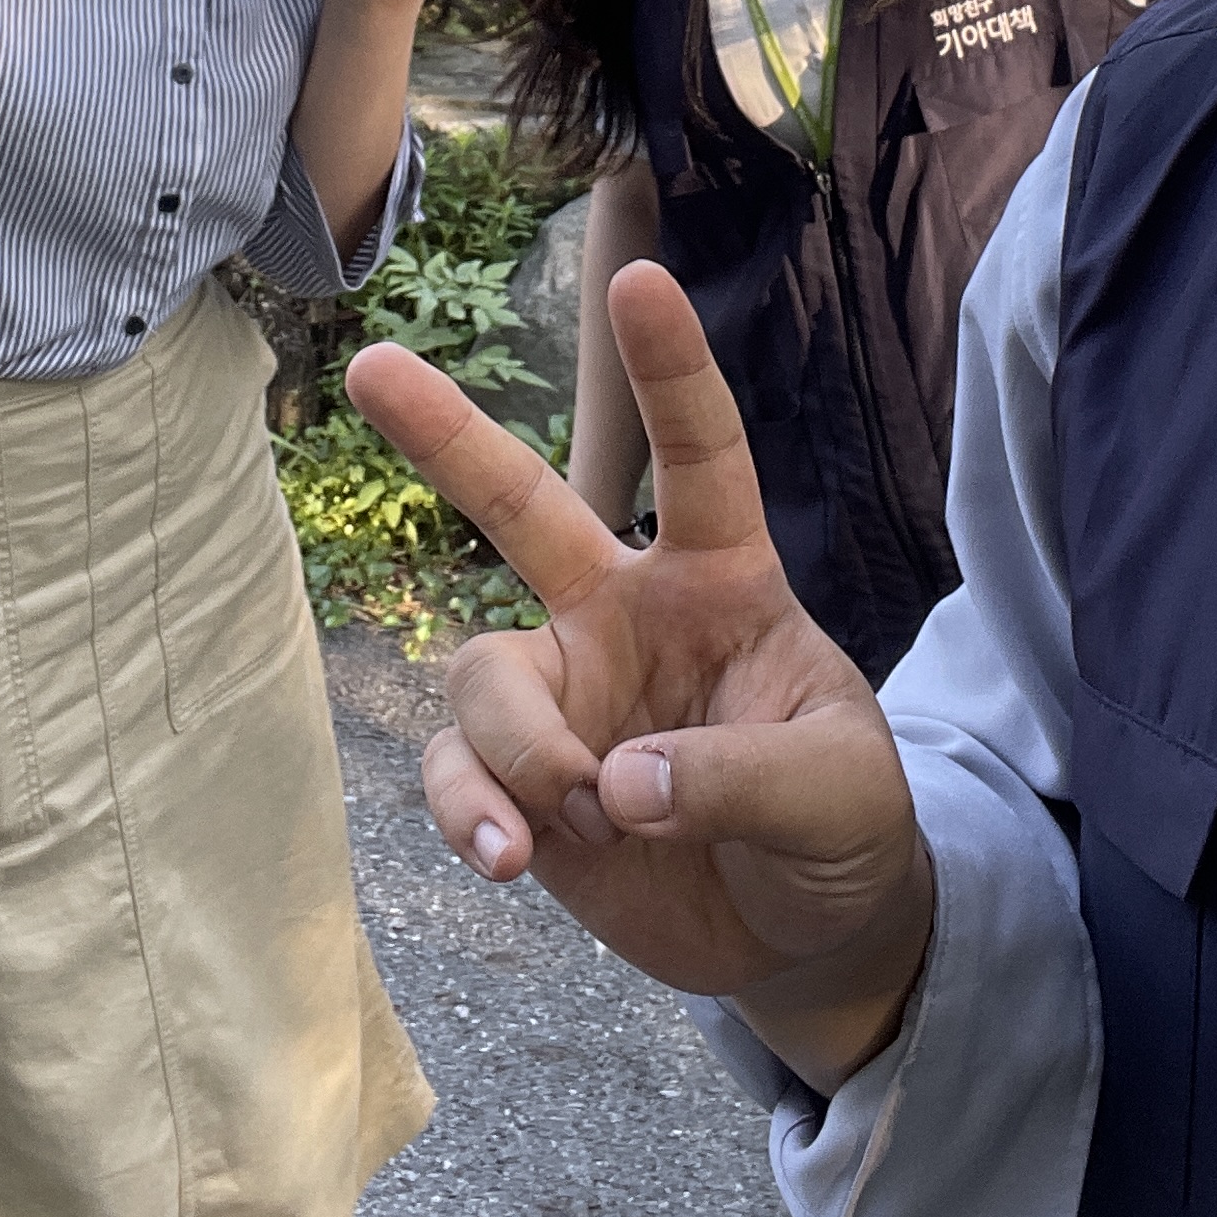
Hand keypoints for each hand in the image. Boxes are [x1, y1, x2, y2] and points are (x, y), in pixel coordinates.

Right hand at [344, 265, 930, 1042]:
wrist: (800, 938)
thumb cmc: (845, 833)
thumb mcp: (842, 794)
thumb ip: (741, 777)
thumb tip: (613, 785)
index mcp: (722, 582)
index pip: (700, 458)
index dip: (670, 371)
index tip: (640, 278)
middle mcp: (625, 616)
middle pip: (523, 508)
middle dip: (444, 435)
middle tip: (371, 368)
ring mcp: (565, 695)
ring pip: (483, 677)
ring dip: (520, 752)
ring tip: (583, 821)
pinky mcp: (521, 783)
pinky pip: (455, 771)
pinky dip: (471, 812)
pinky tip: (512, 858)